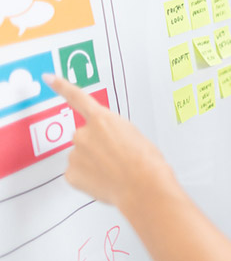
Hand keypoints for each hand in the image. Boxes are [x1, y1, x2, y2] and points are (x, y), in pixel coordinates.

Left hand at [44, 75, 174, 206]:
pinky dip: (88, 178)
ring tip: (114, 172)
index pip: (77, 98)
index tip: (48, 78)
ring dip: (93, 162)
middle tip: (116, 157)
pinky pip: (77, 173)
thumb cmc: (146, 162)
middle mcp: (84, 134)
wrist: (144, 186)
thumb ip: (112, 132)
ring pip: (81, 156)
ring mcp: (75, 154)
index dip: (61, 86)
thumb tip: (105, 143)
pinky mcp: (71, 174)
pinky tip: (104, 181)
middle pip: (85, 136)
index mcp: (102, 119)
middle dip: (96, 146)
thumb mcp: (133, 135)